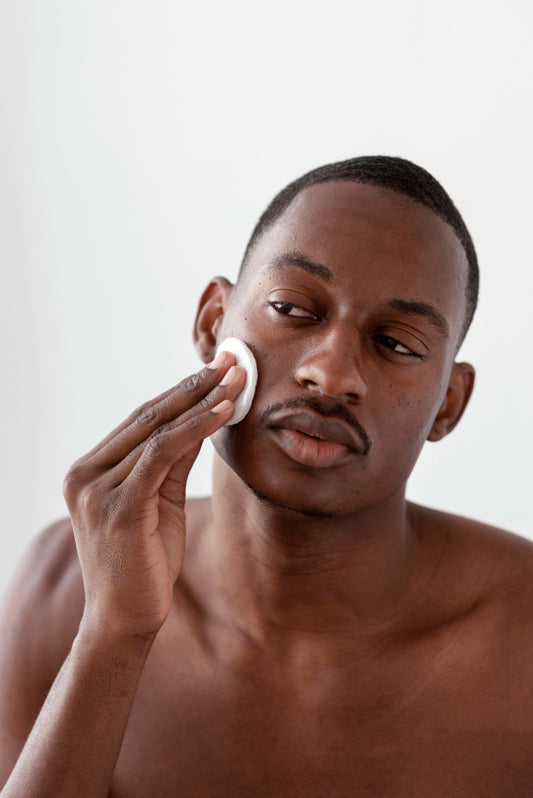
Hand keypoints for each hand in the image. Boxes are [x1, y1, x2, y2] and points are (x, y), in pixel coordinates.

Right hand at [62, 352, 244, 640]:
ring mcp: (96, 490)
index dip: (182, 391)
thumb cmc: (145, 562)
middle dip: (195, 386)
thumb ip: (172, 462)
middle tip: (232, 361)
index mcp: (90, 471)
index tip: (218, 369)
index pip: (142, 419)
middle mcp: (85, 474)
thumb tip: (202, 417)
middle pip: (149, 417)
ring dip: (201, 402)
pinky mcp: (117, 507)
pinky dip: (194, 430)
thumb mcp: (160, 501)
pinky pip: (161, 457)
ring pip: (156, 431)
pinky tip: (221, 411)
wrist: (124, 620)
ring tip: (236, 379)